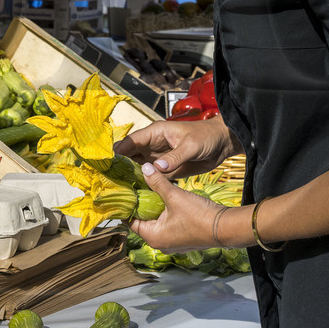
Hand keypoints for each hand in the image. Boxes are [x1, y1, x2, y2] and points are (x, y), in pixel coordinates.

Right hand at [113, 117, 235, 180]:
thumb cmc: (206, 137)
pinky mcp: (166, 169)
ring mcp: (159, 158)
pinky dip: (142, 183)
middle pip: (130, 155)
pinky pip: (150, 176)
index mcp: (155, 133)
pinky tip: (135, 194)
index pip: (132, 141)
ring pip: (138, 167)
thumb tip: (157, 168)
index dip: (118, 151)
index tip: (106, 164)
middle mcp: (153, 145)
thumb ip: (175, 157)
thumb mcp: (191, 146)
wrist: (222, 144)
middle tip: (107, 181)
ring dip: (129, 177)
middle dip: (119, 166)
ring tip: (117, 190)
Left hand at [128, 166, 234, 253]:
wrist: (225, 227)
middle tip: (137, 187)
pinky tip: (166, 200)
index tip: (125, 191)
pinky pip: (167, 225)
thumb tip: (143, 168)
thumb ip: (157, 182)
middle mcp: (159, 243)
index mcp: (153, 237)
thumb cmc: (199, 215)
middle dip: (141, 205)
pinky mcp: (181, 239)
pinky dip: (164, 214)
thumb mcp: (174, 195)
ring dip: (154, 208)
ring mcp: (171, 243)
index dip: (127, 205)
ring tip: (150, 190)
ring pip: (156, 223)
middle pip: (142, 222)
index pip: (130, 221)